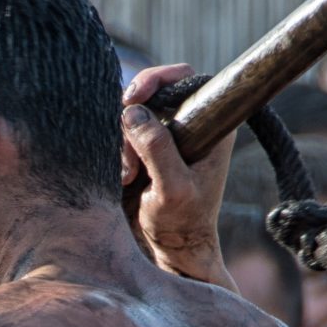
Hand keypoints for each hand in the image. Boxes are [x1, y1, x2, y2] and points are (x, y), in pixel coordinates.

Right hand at [120, 64, 232, 284]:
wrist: (171, 249)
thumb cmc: (182, 224)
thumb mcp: (173, 189)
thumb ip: (157, 149)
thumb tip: (133, 112)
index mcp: (210, 126)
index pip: (185, 78)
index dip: (158, 79)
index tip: (134, 97)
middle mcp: (188, 123)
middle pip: (151, 94)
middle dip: (132, 120)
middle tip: (128, 155)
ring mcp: (165, 134)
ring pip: (131, 115)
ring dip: (122, 143)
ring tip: (128, 177)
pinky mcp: (143, 148)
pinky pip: (120, 133)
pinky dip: (115, 151)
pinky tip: (123, 177)